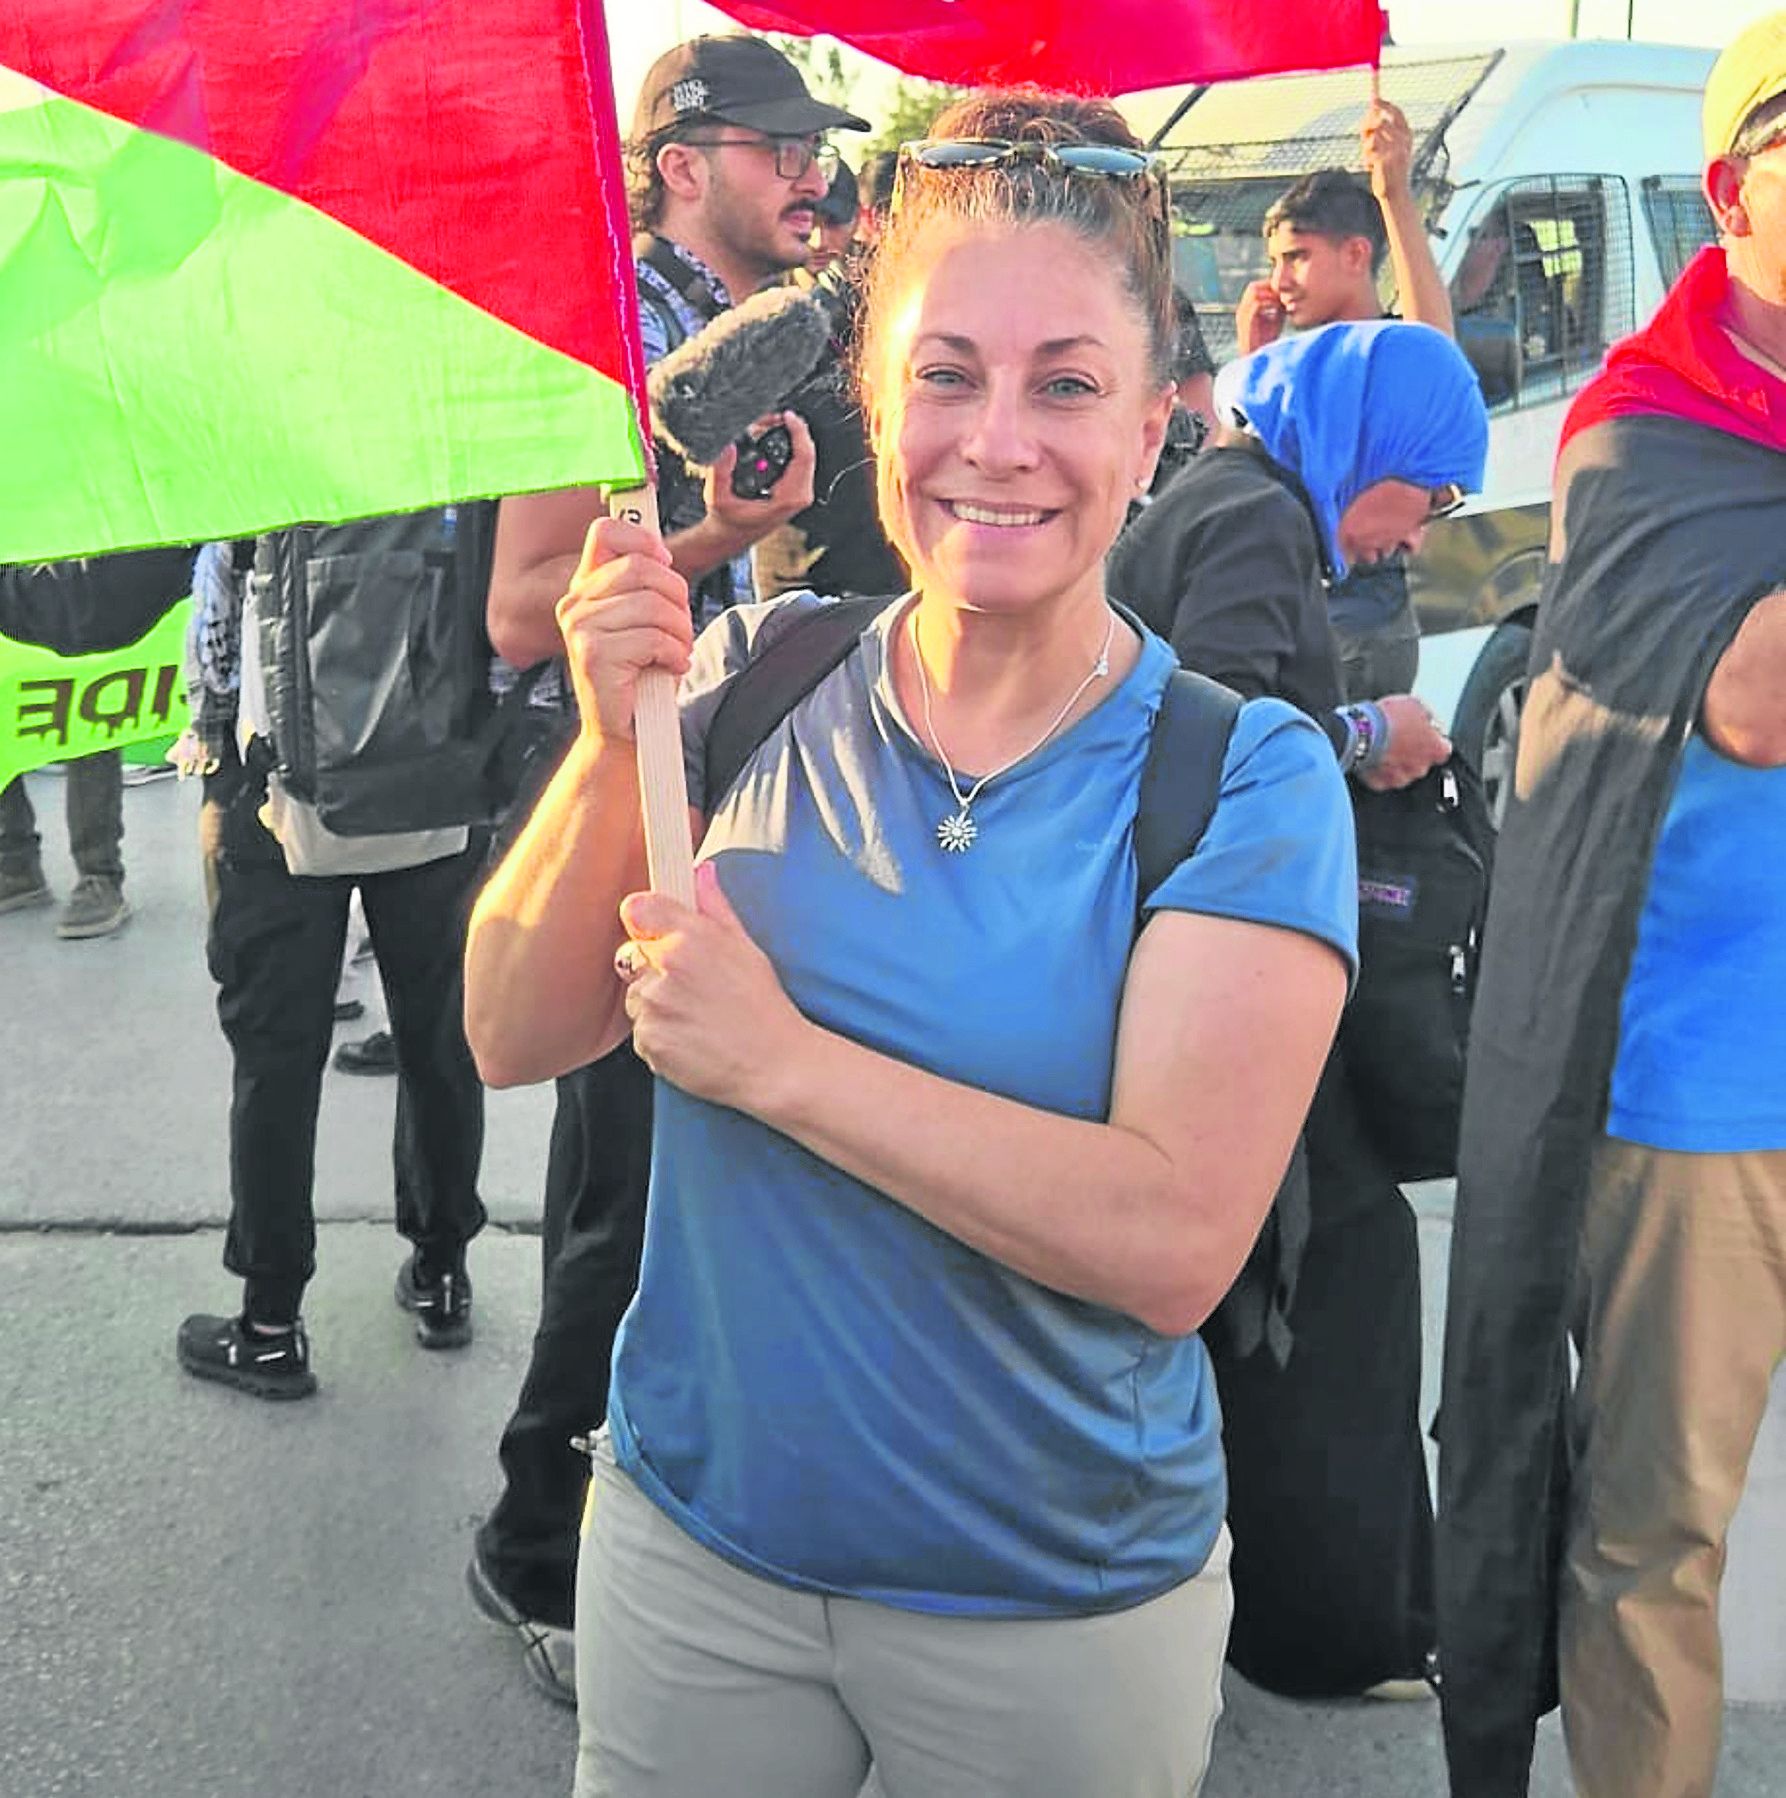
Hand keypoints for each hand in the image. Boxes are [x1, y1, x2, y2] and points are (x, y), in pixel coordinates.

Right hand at [554, 516, 693, 746]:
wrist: (625, 731)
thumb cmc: (640, 678)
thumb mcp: (642, 621)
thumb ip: (645, 586)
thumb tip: (661, 553)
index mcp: (585, 588)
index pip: (606, 532)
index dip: (643, 539)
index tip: (665, 561)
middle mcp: (575, 603)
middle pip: (642, 568)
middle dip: (677, 597)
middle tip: (679, 627)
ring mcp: (581, 628)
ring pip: (654, 605)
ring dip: (680, 632)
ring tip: (674, 652)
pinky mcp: (594, 654)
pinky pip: (655, 637)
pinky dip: (675, 654)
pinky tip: (669, 668)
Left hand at [616, 863, 807, 1110]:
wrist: (775, 1066)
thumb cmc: (765, 1007)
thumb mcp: (747, 947)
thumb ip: (715, 906)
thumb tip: (701, 870)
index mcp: (691, 938)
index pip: (637, 909)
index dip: (646, 922)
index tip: (657, 933)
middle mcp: (666, 969)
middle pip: (633, 956)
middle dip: (654, 969)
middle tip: (693, 988)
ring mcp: (655, 1007)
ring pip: (636, 997)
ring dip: (657, 1006)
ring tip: (697, 1017)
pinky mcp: (649, 1042)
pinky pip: (642, 1033)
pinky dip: (660, 1037)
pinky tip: (692, 1039)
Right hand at [702, 410, 817, 542]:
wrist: (730, 534)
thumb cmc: (727, 519)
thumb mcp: (716, 496)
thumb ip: (720, 471)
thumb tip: (728, 446)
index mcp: (786, 499)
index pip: (804, 458)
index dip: (798, 432)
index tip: (787, 417)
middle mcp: (798, 497)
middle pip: (808, 453)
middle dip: (794, 430)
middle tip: (776, 417)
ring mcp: (799, 494)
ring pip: (806, 457)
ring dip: (792, 437)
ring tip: (773, 424)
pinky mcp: (795, 490)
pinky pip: (801, 462)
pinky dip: (791, 446)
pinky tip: (777, 437)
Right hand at [1235, 280, 1285, 353]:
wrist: (1258, 356)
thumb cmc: (1267, 339)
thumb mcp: (1276, 318)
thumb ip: (1279, 306)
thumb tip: (1289, 294)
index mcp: (1247, 308)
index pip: (1256, 287)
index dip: (1270, 286)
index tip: (1285, 290)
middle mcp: (1242, 309)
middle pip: (1253, 287)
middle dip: (1269, 287)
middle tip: (1284, 293)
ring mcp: (1243, 315)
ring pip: (1254, 292)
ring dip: (1270, 294)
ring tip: (1282, 300)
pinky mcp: (1246, 322)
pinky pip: (1257, 304)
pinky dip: (1269, 303)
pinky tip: (1279, 308)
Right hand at [1357, 693, 1451, 790]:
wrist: (1361, 733)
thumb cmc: (1390, 719)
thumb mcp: (1415, 704)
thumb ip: (1426, 715)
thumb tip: (1427, 717)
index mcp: (1436, 749)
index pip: (1443, 748)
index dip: (1433, 739)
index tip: (1424, 732)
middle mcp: (1421, 768)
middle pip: (1422, 761)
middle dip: (1413, 752)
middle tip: (1400, 737)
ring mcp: (1400, 778)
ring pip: (1402, 771)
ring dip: (1396, 761)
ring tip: (1384, 746)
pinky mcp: (1380, 784)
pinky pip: (1382, 777)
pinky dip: (1379, 769)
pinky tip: (1373, 756)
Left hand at [1362, 99, 1413, 202]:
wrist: (1396, 194)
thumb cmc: (1390, 171)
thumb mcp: (1390, 148)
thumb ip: (1382, 132)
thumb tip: (1370, 113)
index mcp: (1408, 136)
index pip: (1396, 113)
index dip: (1385, 105)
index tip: (1374, 100)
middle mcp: (1403, 140)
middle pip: (1379, 122)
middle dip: (1367, 127)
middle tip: (1363, 135)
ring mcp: (1395, 150)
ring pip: (1372, 138)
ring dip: (1367, 147)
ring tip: (1370, 159)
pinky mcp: (1384, 160)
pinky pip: (1368, 152)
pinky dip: (1366, 160)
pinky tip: (1371, 169)